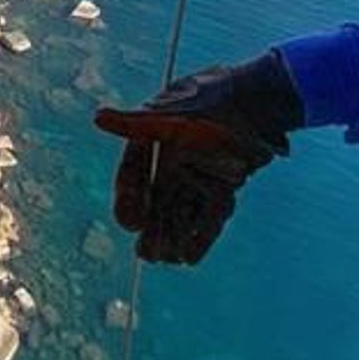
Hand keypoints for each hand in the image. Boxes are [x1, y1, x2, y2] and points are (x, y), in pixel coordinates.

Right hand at [94, 52, 301, 263]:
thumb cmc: (214, 100)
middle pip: (157, 200)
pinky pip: (209, 216)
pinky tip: (191, 257)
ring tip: (166, 259)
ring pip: (182, 212)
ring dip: (174, 237)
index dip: (129, 199)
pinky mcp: (224, 187)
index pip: (134, 175)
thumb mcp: (175, 114)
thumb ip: (137, 122)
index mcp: (156, 140)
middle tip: (146, 253)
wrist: (260, 100)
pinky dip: (201, 236)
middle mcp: (174, 161)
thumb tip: (98, 118)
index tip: (130, 222)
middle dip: (152, 227)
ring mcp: (200, 175)